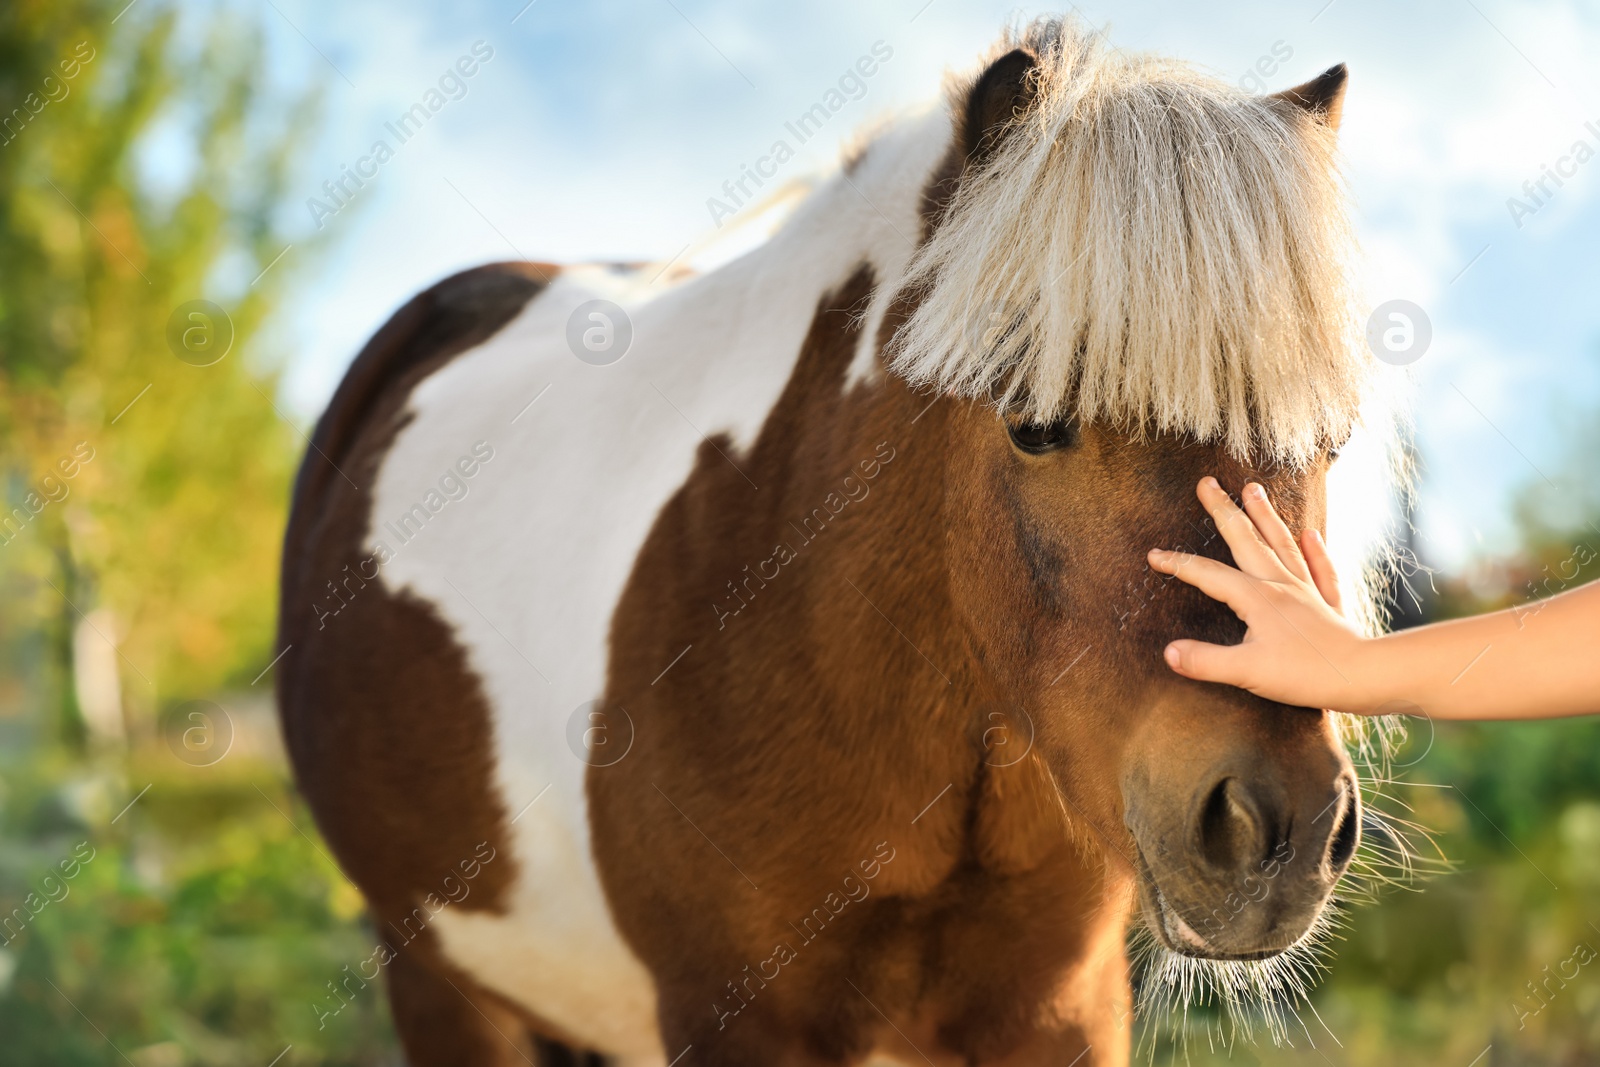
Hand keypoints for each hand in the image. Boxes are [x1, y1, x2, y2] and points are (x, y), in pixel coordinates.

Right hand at [1147, 477, 1372, 712]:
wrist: (1360, 676)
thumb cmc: (1303, 674)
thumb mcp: (1245, 672)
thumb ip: (1204, 661)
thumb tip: (1168, 652)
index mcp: (1256, 598)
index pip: (1208, 575)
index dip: (1178, 565)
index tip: (1154, 555)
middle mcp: (1279, 585)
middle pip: (1245, 540)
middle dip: (1223, 510)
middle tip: (1207, 483)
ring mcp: (1306, 590)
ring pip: (1281, 544)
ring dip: (1265, 516)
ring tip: (1253, 488)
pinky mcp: (1328, 604)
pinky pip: (1321, 570)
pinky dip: (1316, 550)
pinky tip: (1311, 533)